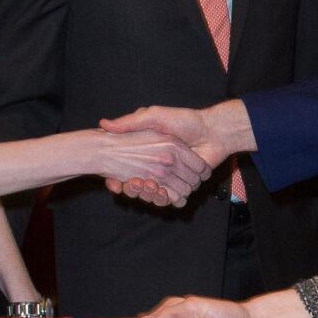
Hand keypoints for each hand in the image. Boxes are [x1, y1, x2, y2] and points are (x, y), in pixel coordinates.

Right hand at [100, 101, 251, 204]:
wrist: (213, 131)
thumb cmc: (185, 121)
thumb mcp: (154, 116)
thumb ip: (131, 121)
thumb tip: (104, 124)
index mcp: (153, 153)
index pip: (132, 172)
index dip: (126, 178)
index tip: (120, 178)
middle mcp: (163, 166)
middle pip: (142, 187)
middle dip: (136, 188)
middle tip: (131, 183)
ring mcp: (174, 176)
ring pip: (155, 195)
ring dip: (149, 194)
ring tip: (144, 185)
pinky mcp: (185, 184)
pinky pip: (172, 199)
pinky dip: (166, 200)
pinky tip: (160, 192)